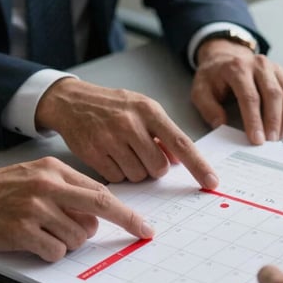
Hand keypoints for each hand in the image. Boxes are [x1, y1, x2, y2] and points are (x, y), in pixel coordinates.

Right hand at [0, 157, 153, 261]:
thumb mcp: (37, 176)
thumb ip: (68, 189)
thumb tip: (100, 213)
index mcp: (53, 171)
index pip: (101, 192)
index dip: (126, 211)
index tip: (144, 225)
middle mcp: (47, 187)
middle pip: (100, 207)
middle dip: (127, 222)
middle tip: (139, 234)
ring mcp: (34, 209)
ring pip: (78, 236)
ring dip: (70, 242)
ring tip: (48, 234)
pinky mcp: (21, 231)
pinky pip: (56, 251)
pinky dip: (52, 252)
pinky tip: (35, 242)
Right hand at [36, 77, 218, 187]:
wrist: (71, 101)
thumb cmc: (112, 106)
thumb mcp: (141, 108)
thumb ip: (162, 133)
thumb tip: (178, 160)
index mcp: (149, 110)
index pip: (180, 142)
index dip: (198, 165)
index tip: (212, 182)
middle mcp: (131, 124)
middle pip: (159, 167)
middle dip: (154, 167)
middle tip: (141, 152)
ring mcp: (110, 139)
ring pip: (138, 176)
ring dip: (134, 170)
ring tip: (122, 151)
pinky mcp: (93, 153)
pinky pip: (117, 178)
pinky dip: (117, 172)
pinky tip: (109, 155)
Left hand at [192, 39, 282, 143]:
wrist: (225, 57)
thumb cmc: (213, 77)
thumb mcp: (200, 91)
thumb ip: (208, 108)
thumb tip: (221, 125)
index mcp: (237, 68)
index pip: (250, 96)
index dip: (254, 120)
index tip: (256, 140)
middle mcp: (260, 64)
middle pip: (273, 94)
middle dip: (273, 121)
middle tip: (271, 142)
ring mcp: (275, 68)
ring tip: (278, 136)